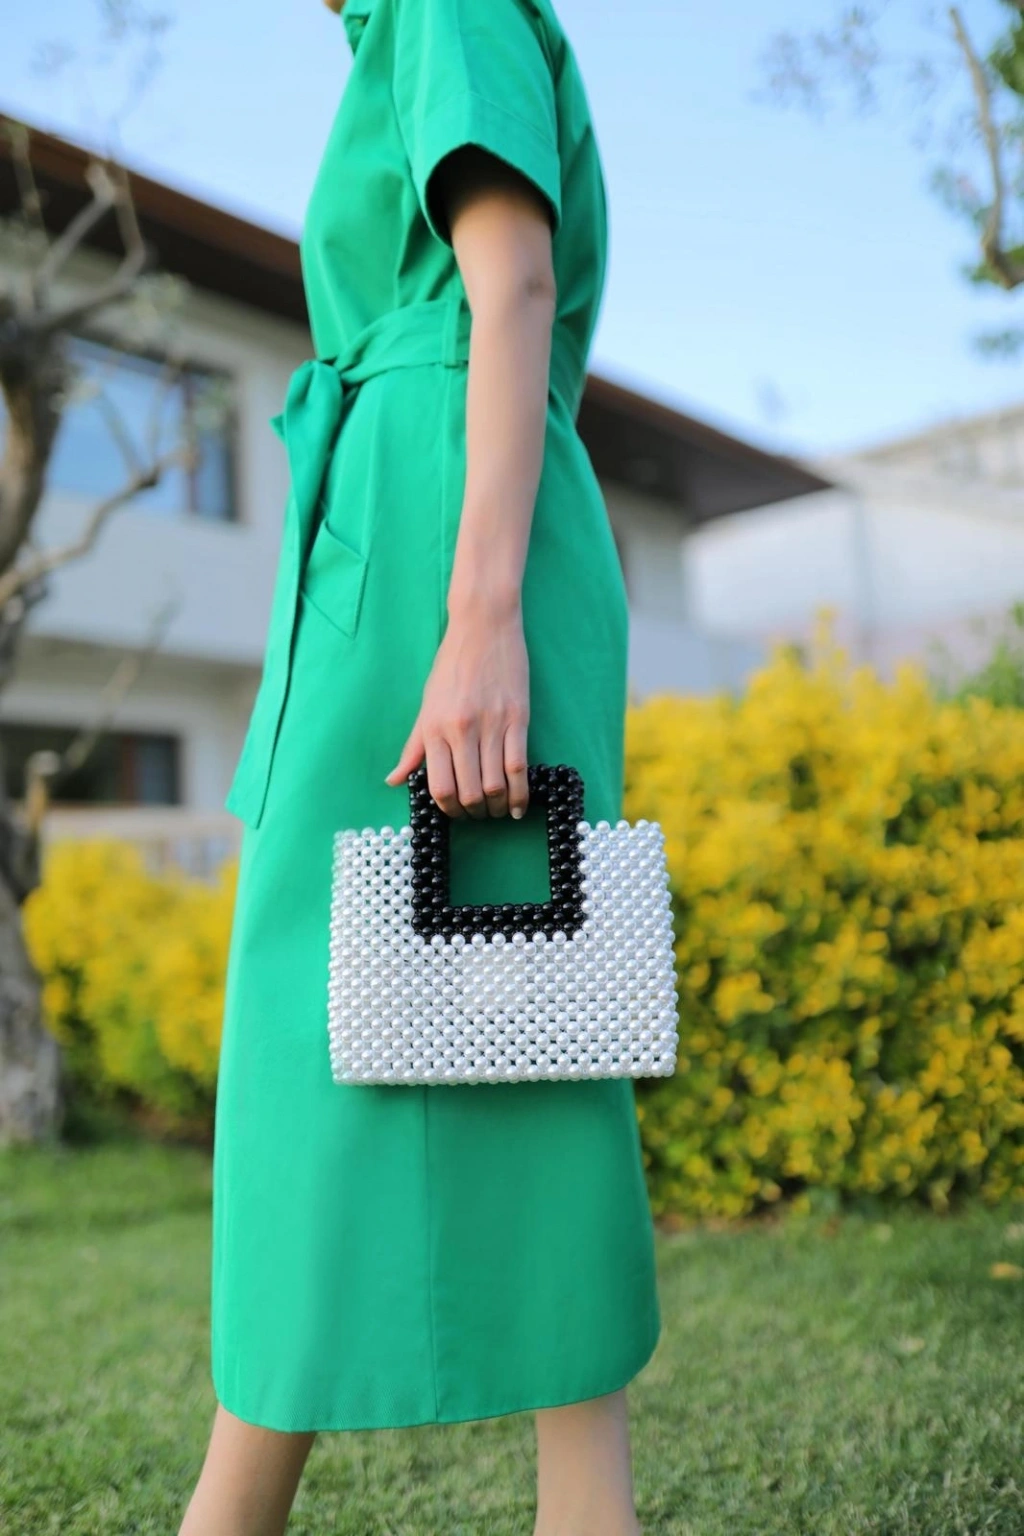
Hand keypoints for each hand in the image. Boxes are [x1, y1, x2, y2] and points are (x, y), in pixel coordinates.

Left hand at [385, 603, 529, 818]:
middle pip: (469, 792)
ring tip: (500, 810)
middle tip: (480, 815)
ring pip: (495, 784)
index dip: (449, 809)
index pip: (439, 787)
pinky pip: (519, 766)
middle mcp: (461, 730)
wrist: (483, 627)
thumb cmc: (451, 665)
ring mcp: (491, 725)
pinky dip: (521, 793)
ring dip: (498, 807)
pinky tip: (520, 804)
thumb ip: (413, 747)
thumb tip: (393, 780)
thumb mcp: (426, 705)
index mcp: (434, 728)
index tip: (457, 813)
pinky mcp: (517, 718)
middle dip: (475, 813)